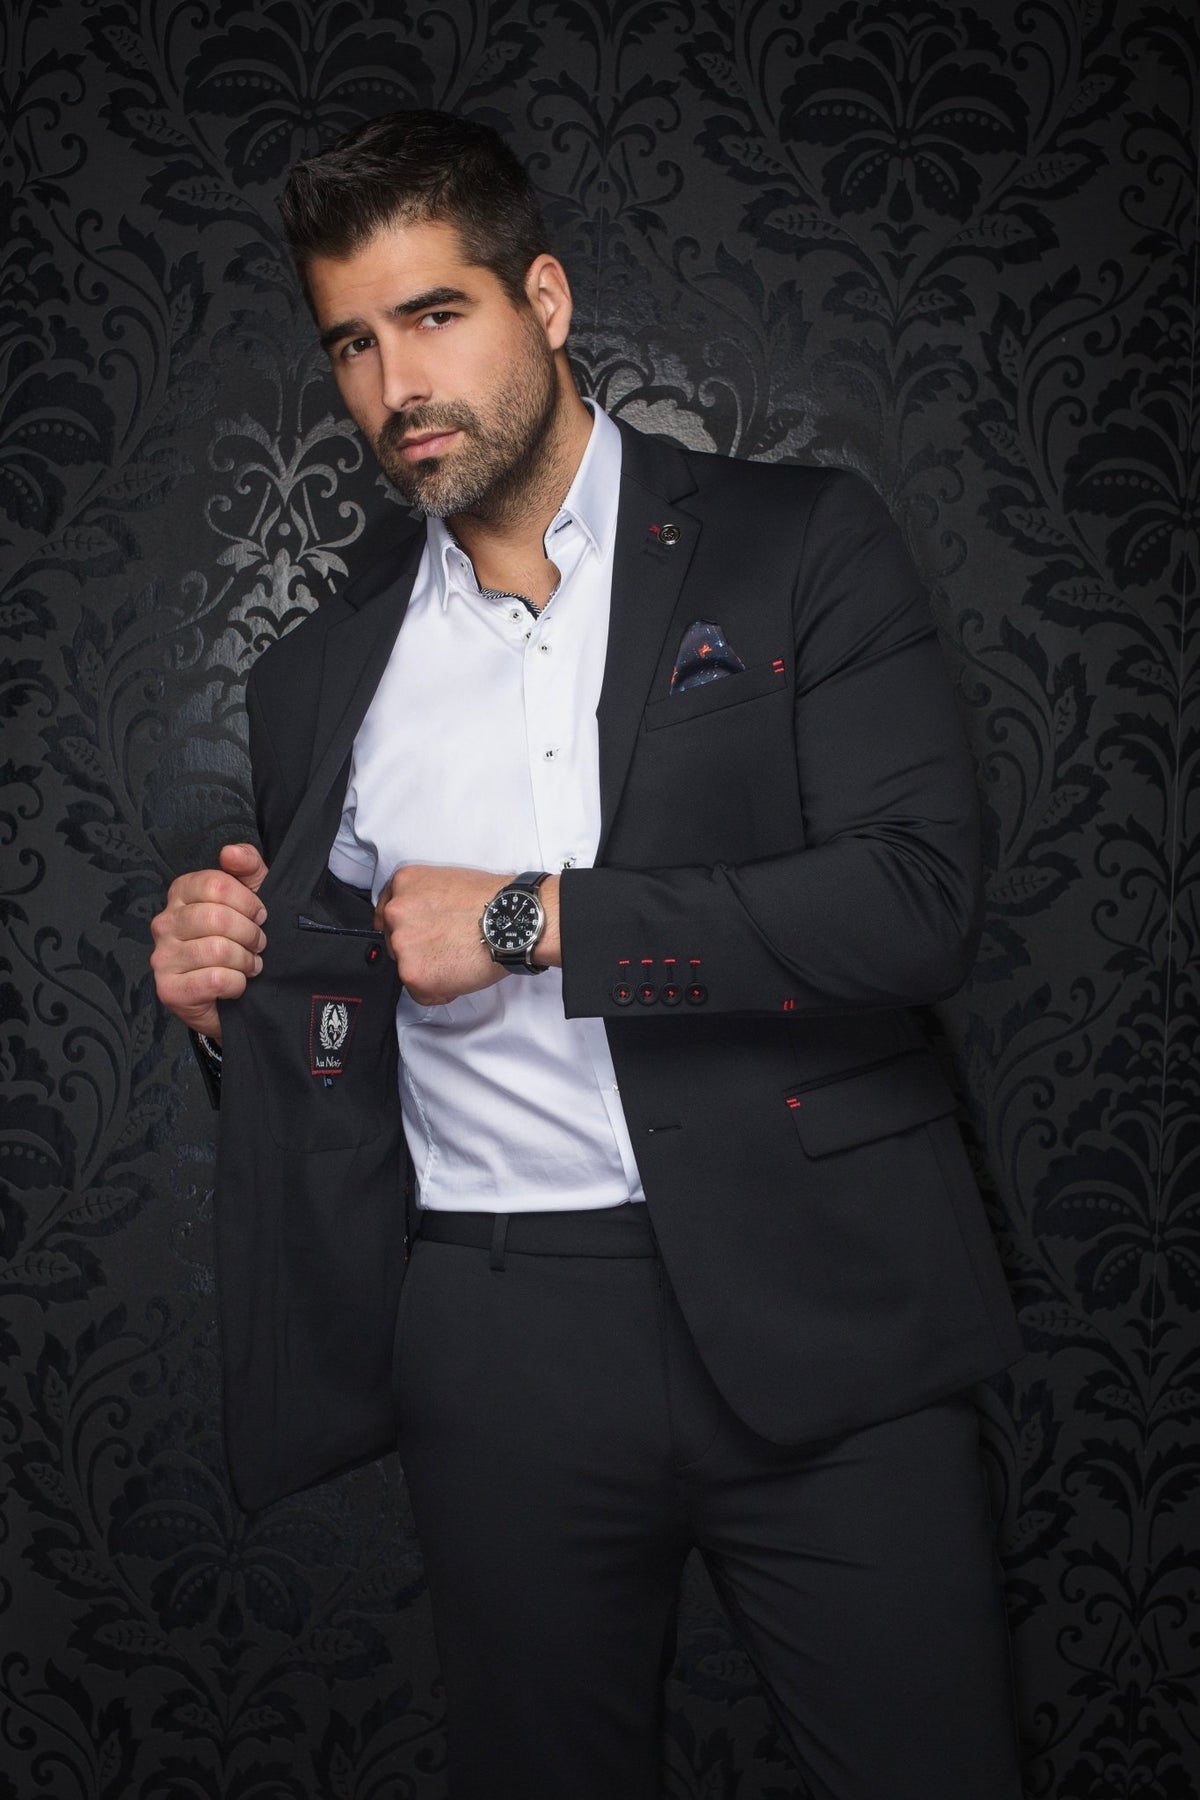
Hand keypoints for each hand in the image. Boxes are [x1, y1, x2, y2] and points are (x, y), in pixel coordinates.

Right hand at [149, 842, 268, 1040]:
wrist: (235, 996)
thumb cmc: (241, 940)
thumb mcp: (252, 895)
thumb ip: (247, 866)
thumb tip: (230, 852)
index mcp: (180, 894)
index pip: (216, 884)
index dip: (248, 902)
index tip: (259, 916)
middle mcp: (164, 923)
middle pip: (217, 917)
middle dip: (250, 934)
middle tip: (258, 945)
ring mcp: (162, 957)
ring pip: (218, 950)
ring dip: (246, 961)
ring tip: (249, 965)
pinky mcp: (169, 989)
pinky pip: (215, 979)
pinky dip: (237, 984)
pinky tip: (237, 985)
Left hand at [373, 866, 560, 1005]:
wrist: (513, 920)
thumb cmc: (494, 901)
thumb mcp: (448, 881)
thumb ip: (425, 900)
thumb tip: (424, 920)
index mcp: (403, 883)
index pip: (387, 914)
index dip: (408, 930)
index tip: (420, 937)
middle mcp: (396, 911)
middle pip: (395, 943)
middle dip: (419, 951)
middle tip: (449, 948)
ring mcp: (401, 943)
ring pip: (407, 969)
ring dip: (430, 972)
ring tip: (459, 960)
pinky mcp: (413, 973)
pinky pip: (420, 993)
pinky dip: (439, 991)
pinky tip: (460, 974)